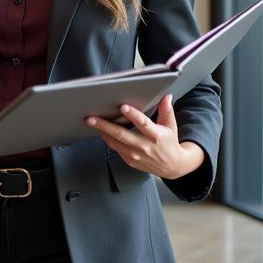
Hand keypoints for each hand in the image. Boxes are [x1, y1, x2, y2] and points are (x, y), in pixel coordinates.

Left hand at [86, 94, 203, 179]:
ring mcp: (135, 155)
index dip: (133, 115)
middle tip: (91, 118)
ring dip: (101, 132)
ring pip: (114, 142)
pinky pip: (114, 148)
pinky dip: (106, 139)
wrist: (171, 166)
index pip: (143, 123)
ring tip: (91, 122)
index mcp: (156, 135)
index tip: (123, 107)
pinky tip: (100, 131)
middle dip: (104, 125)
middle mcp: (144, 146)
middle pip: (121, 134)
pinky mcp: (129, 160)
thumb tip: (166, 96)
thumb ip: (166, 110)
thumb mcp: (171, 126)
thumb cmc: (169, 143)